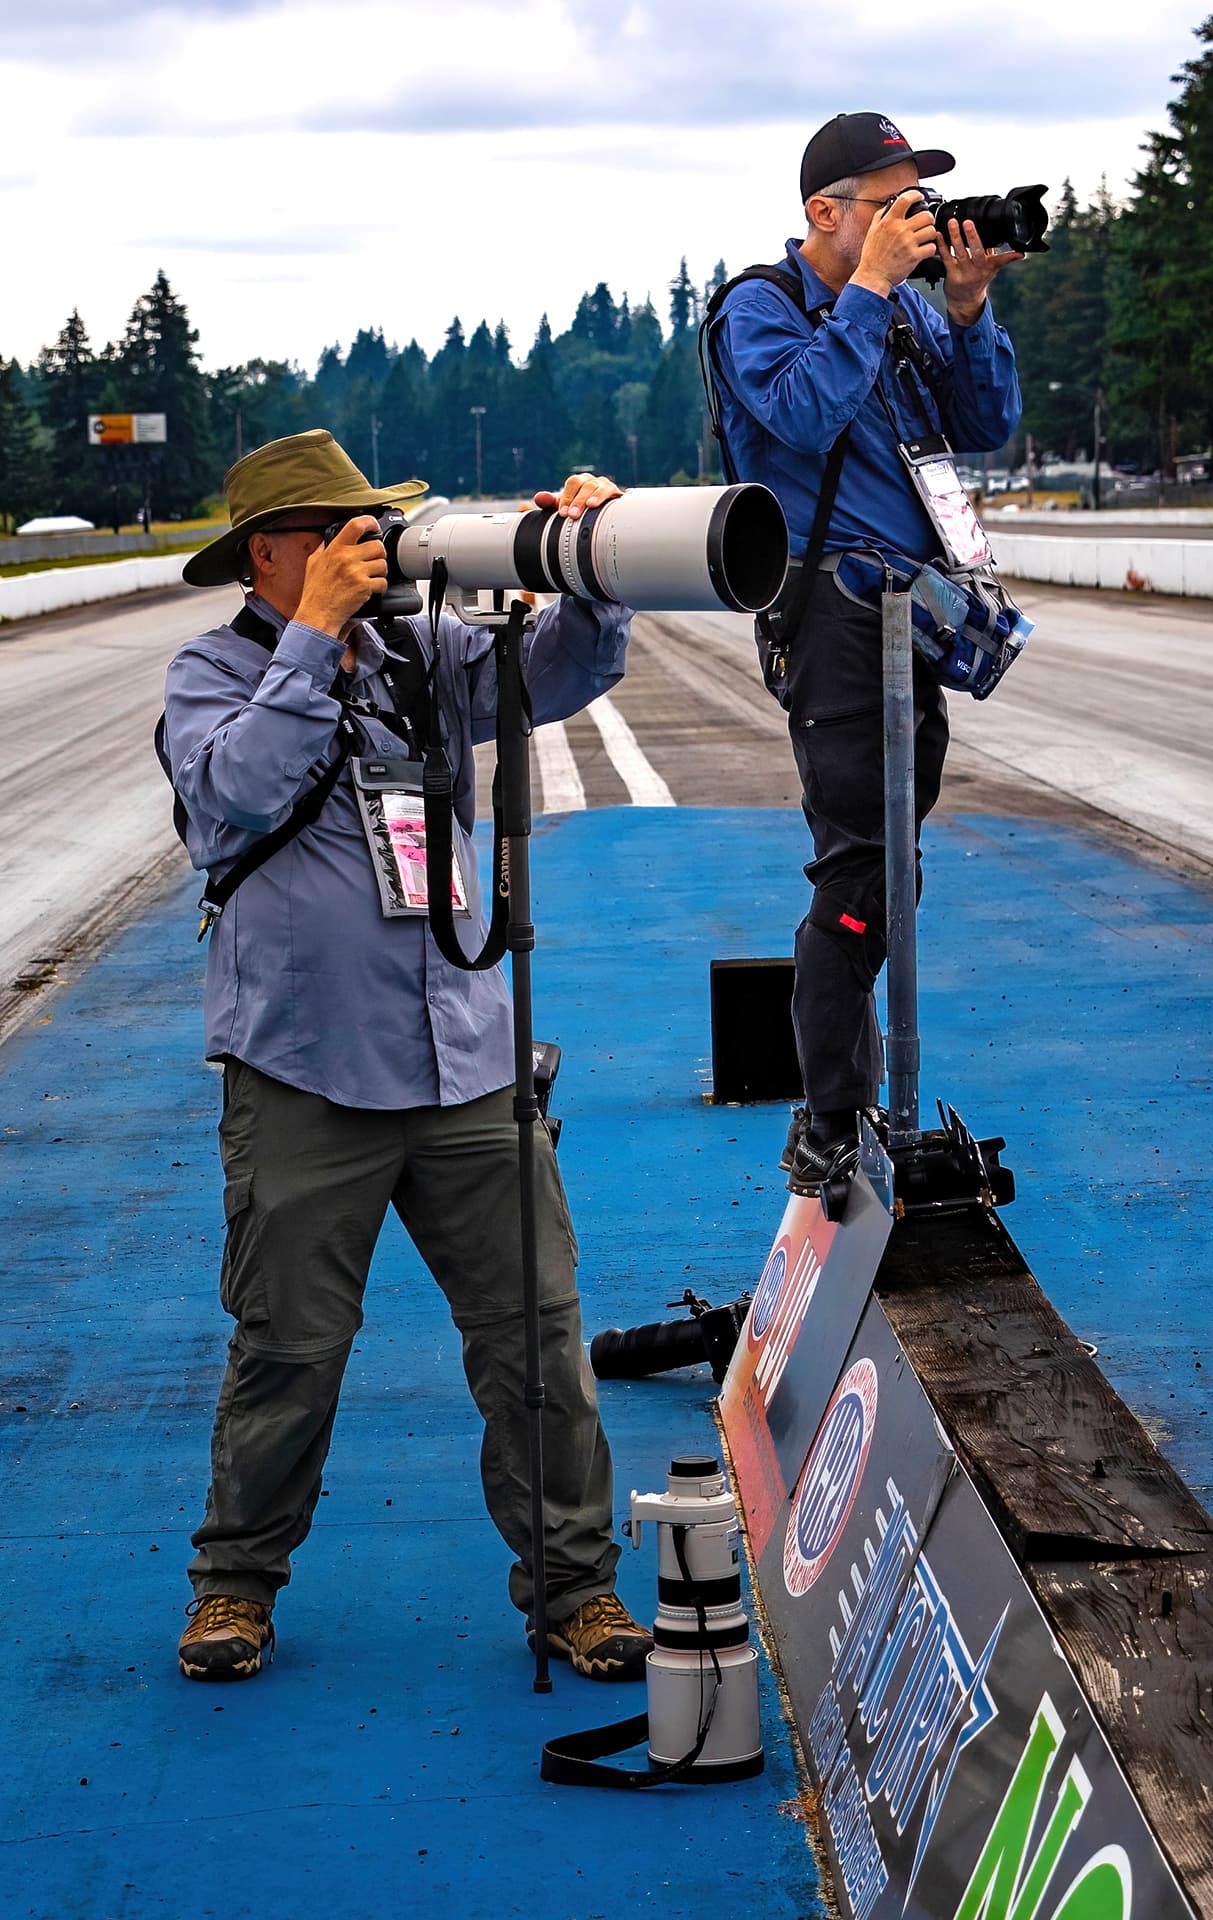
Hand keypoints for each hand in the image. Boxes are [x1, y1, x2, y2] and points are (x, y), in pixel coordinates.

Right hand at [294, 515, 387, 639]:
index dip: (370, 522)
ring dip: (380, 572)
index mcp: (335, 549)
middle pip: (377, 545)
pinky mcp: (364, 587)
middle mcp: (346, 558)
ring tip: (371, 578)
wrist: (318, 614)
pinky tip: (372, 590)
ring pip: (383, 564)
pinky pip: (383, 582)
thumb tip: (327, 541)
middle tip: (373, 562)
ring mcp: (356, 572)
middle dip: (378, 554)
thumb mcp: (313, 564)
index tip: (374, 526)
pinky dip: (380, 587)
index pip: (356, 525)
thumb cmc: (315, 592)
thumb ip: (322, 550)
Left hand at [533, 473, 622, 520]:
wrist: (601, 514)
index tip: (563, 513)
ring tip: (590, 506)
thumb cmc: (579, 509)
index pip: (573, 484)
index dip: (567, 497)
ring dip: (595, 496)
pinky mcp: (617, 496)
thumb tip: (538, 498)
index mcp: (579, 482)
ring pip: (601, 487)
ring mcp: (606, 487)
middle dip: (579, 500)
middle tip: (573, 515)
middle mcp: (593, 481)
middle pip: (586, 485)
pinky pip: (615, 494)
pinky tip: (609, 505)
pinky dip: (611, 499)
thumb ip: (550, 502)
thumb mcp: (564, 506)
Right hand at [852, 190, 939, 297]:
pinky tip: (924, 250)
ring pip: (931, 231)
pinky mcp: (914, 257)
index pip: (906, 199)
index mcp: (889, 221)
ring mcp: (908, 243)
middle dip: (928, 219)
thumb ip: (880, 216)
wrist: (872, 276)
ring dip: (930, 234)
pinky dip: (930, 249)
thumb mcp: (872, 231)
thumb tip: (889, 205)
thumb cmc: (872, 256)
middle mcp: (900, 230)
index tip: (920, 197)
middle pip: (926, 215)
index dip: (916, 195)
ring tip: (925, 238)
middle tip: (925, 224)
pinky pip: (931, 247)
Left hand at [937, 219, 1023, 326]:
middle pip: (977, 252)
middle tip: (968, 222)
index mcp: (990, 267)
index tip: (1019, 253)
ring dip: (955, 237)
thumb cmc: (978, 280)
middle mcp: (978, 270)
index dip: (1011, 256)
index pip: (1002, 260)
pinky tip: (939, 235)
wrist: (965, 302)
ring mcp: (964, 273)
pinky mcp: (952, 275)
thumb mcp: (990, 268)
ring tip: (952, 223)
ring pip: (960, 253)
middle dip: (973, 236)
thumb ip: (995, 253)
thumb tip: (1000, 236)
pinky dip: (943, 245)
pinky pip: (947, 258)